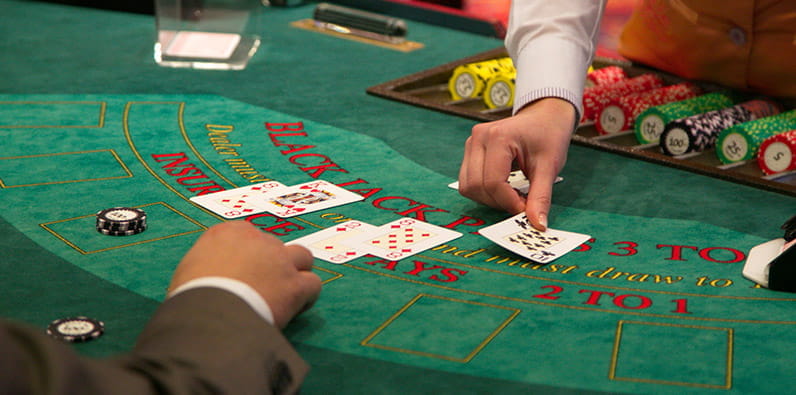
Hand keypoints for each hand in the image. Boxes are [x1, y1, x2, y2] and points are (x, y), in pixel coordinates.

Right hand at [168, 221, 321, 327]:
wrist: (209, 311)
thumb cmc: (191, 295)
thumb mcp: (189, 271)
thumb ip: (206, 266)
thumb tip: (210, 279)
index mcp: (228, 232)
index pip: (247, 236)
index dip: (248, 256)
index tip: (243, 273)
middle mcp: (258, 239)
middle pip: (274, 246)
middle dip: (271, 264)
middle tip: (261, 287)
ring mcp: (280, 259)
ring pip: (302, 257)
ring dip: (296, 272)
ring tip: (285, 293)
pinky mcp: (295, 284)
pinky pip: (312, 285)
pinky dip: (307, 296)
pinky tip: (296, 308)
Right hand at [458, 98, 574, 230]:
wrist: (544, 117)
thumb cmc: (548, 136)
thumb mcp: (549, 167)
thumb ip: (541, 197)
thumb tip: (538, 225)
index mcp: (498, 137)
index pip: (494, 182)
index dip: (509, 202)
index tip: (527, 209)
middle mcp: (478, 138)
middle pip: (476, 186)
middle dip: (498, 202)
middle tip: (521, 203)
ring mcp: (471, 143)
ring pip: (468, 186)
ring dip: (489, 199)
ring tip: (512, 194)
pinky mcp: (469, 151)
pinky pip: (468, 181)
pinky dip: (484, 192)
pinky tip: (503, 188)